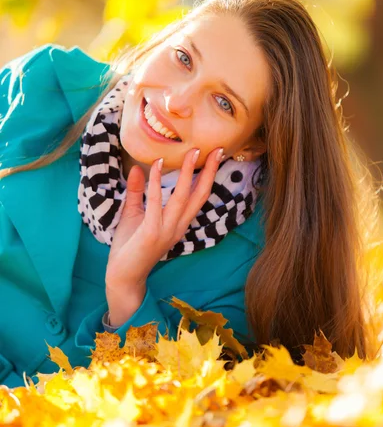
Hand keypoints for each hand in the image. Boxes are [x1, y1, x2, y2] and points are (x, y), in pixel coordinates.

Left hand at [105, 146, 224, 291]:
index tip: (215, 156)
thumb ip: (138, 192)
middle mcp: (178, 226)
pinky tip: (156, 164)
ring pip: (182, 197)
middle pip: (199, 195)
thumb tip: (136, 169)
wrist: (122, 277)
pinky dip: (156, 182)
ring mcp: (167, 230)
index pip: (199, 196)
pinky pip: (156, 202)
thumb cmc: (129, 247)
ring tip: (192, 152)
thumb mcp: (134, 214)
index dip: (208, 176)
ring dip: (187, 172)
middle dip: (209, 171)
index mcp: (179, 223)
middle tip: (216, 149)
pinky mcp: (152, 232)